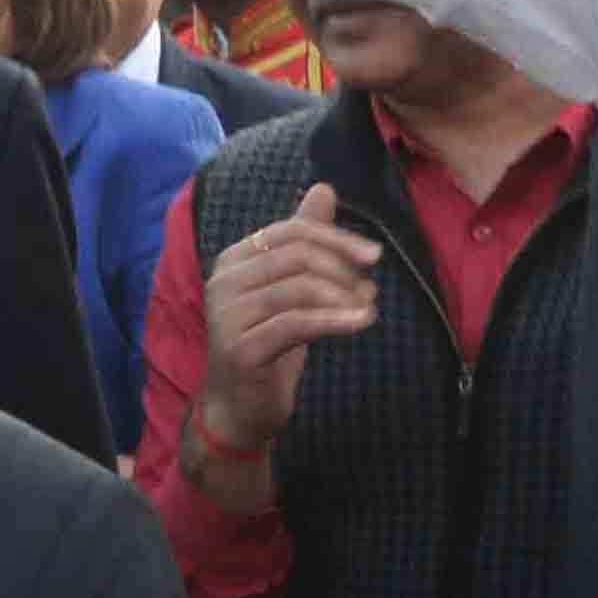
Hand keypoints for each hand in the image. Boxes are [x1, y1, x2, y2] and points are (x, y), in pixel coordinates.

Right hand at [184, 199, 379, 458]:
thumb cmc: (268, 345)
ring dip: (343, 296)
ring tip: (367, 308)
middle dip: (342, 267)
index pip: (291, 231)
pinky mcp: (241, 349)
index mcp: (234, 260)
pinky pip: (297, 323)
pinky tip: (361, 321)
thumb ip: (304, 241)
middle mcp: (224, 282)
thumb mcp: (290, 289)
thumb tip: (323, 189)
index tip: (373, 256)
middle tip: (371, 287)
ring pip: (299, 288)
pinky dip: (335, 319)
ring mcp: (228, 315)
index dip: (336, 238)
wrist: (239, 409)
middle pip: (296, 255)